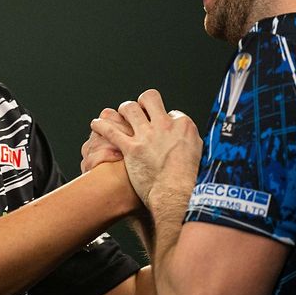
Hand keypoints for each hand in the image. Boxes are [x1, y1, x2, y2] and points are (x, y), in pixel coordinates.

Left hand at [90, 89, 200, 208]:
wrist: (176, 195)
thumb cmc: (188, 181)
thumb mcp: (198, 155)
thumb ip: (189, 142)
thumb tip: (185, 140)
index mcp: (183, 126)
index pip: (172, 112)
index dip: (166, 120)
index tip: (163, 128)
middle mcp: (164, 125)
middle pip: (150, 98)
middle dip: (143, 102)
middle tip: (141, 109)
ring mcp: (146, 136)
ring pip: (129, 108)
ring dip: (124, 110)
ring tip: (120, 114)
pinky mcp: (130, 148)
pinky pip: (111, 131)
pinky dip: (101, 126)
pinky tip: (97, 124)